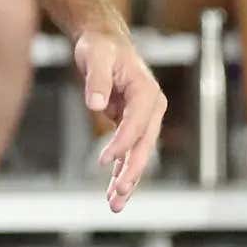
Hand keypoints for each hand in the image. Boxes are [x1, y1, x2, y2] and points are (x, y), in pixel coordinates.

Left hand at [72, 27, 165, 211]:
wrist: (104, 42)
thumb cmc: (101, 46)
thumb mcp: (96, 55)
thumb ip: (96, 79)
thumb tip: (95, 104)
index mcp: (147, 92)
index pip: (137, 123)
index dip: (122, 142)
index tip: (104, 159)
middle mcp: (151, 108)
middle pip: (143, 145)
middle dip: (131, 171)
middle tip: (118, 194)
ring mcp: (143, 119)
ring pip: (137, 154)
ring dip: (127, 180)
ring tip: (115, 204)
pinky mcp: (130, 125)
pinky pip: (128, 152)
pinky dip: (121, 171)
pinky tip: (114, 192)